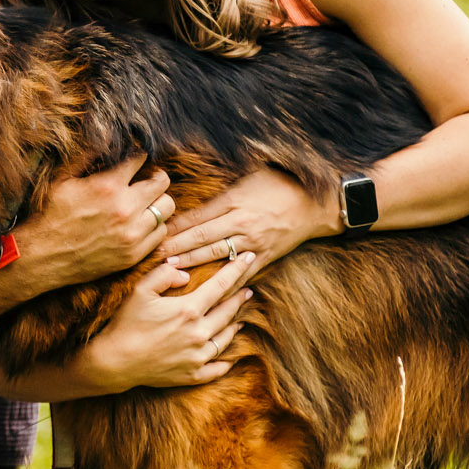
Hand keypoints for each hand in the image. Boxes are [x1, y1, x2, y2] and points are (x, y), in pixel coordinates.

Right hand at [10, 153, 174, 292]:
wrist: (42, 257)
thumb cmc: (50, 215)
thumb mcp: (63, 179)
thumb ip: (87, 155)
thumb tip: (107, 133)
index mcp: (108, 186)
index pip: (140, 159)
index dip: (139, 157)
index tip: (136, 160)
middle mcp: (125, 208)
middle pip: (162, 183)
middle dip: (155, 177)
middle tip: (146, 180)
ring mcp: (132, 233)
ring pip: (167, 208)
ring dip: (157, 202)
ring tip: (145, 203)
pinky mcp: (133, 254)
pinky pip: (160, 233)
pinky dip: (154, 226)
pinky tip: (140, 223)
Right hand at [77, 254, 255, 391]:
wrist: (115, 362)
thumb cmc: (125, 323)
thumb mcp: (140, 290)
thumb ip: (164, 275)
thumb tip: (185, 273)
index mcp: (188, 310)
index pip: (221, 285)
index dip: (237, 269)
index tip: (250, 258)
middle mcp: (199, 333)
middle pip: (228, 312)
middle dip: (240, 297)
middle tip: (248, 289)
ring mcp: (197, 357)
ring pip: (226, 339)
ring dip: (235, 325)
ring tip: (240, 319)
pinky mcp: (192, 375)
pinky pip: (218, 369)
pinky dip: (226, 362)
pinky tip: (230, 356)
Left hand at [157, 168, 336, 273]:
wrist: (317, 201)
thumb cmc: (280, 183)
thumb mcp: (246, 179)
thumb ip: (220, 194)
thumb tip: (191, 202)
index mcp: (234, 202)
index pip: (196, 217)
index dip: (173, 228)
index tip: (153, 234)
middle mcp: (241, 224)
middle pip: (200, 239)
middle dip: (174, 248)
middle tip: (151, 257)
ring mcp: (253, 243)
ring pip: (216, 256)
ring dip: (191, 263)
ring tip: (170, 270)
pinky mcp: (266, 256)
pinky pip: (241, 271)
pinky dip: (224, 280)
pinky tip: (207, 289)